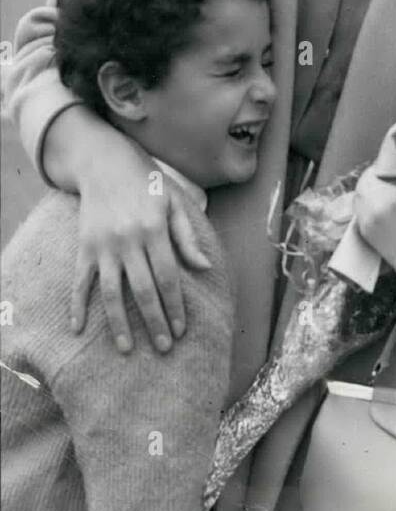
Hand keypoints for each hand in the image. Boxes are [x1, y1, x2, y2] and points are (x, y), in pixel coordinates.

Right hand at [48, 108, 209, 352]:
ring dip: (120, 323)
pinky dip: (77, 306)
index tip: (181, 329)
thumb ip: (187, 236)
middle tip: (164, 347)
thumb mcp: (174, 202)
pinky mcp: (84, 247)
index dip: (175, 306)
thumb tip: (204, 267)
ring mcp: (103, 245)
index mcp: (154, 229)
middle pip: (144, 290)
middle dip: (155, 321)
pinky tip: (78, 329)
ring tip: (128, 348)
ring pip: (112, 292)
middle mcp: (128, 240)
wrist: (105, 162)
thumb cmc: (147, 183)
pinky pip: (80, 281)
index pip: (168, 277)